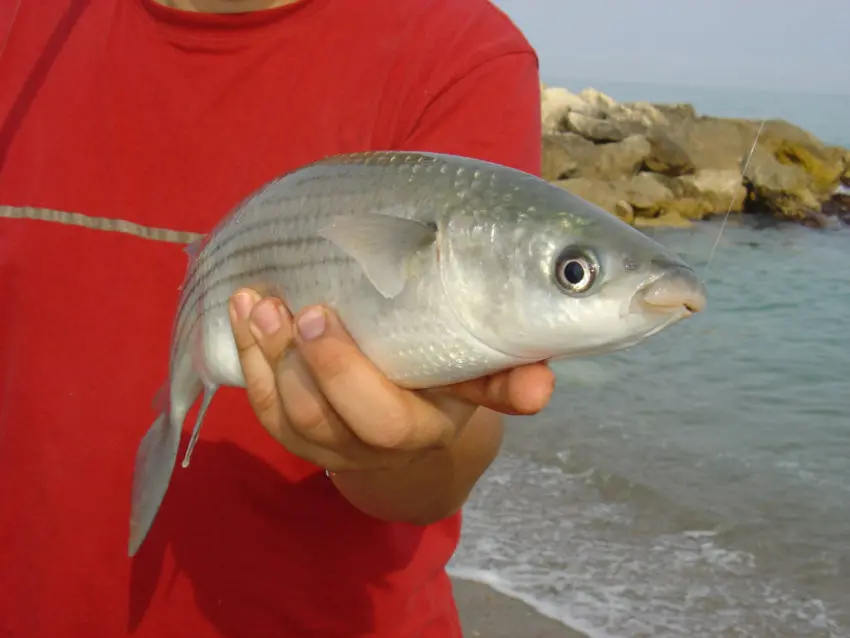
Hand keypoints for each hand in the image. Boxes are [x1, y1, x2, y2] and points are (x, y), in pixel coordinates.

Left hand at [228, 288, 554, 472]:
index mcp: (421, 429)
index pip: (383, 420)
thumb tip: (541, 385)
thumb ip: (504, 376)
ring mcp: (328, 445)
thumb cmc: (446, 378)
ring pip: (287, 414)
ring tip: (258, 301)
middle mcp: (370, 447)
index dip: (345, 373)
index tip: (323, 313)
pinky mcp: (295, 434)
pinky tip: (242, 311)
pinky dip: (248, 358)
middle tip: (296, 304)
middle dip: (303, 362)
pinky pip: (262, 407)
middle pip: (325, 419)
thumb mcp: (477, 375)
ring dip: (266, 354)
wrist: (409, 418)